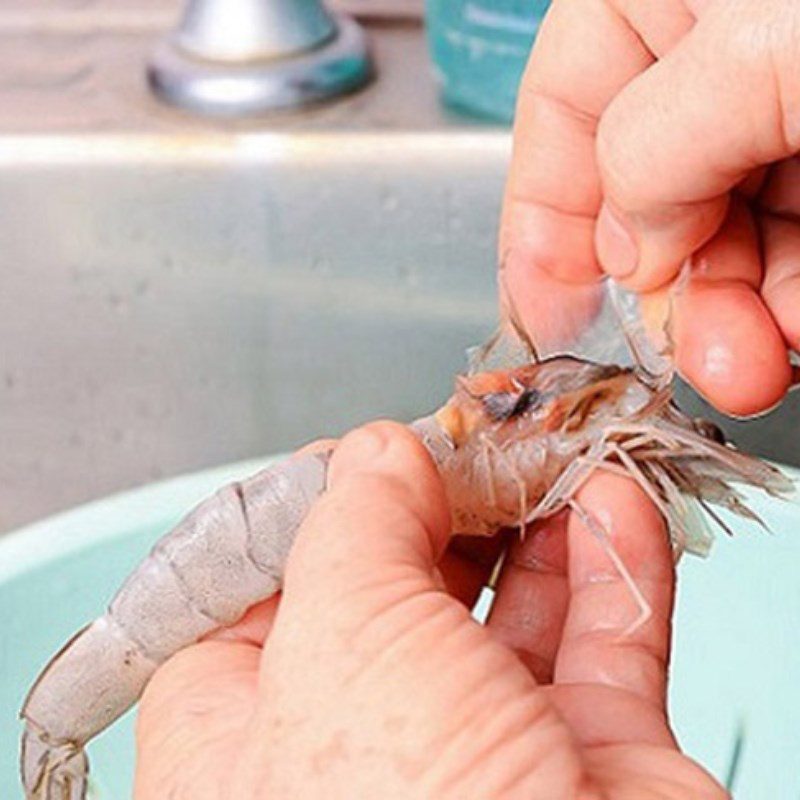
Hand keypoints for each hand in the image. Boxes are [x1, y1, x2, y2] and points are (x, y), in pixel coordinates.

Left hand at [135, 423, 723, 798]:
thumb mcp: (342, 641)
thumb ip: (352, 527)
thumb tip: (374, 455)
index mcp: (246, 738)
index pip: (261, 592)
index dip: (316, 510)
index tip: (368, 453)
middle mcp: (358, 750)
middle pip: (396, 590)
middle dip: (444, 504)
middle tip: (477, 439)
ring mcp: (480, 761)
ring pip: (508, 613)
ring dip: (539, 522)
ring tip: (553, 453)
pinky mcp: (590, 771)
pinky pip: (602, 648)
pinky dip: (613, 568)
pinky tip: (615, 504)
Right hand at [501, 0, 799, 416]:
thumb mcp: (752, 49)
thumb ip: (651, 152)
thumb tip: (625, 251)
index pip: (560, 116)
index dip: (541, 228)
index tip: (544, 323)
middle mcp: (712, 58)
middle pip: (646, 198)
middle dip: (666, 296)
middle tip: (692, 360)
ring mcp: (779, 109)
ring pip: (726, 236)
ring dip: (731, 318)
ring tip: (753, 365)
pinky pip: (794, 246)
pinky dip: (788, 303)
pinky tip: (793, 330)